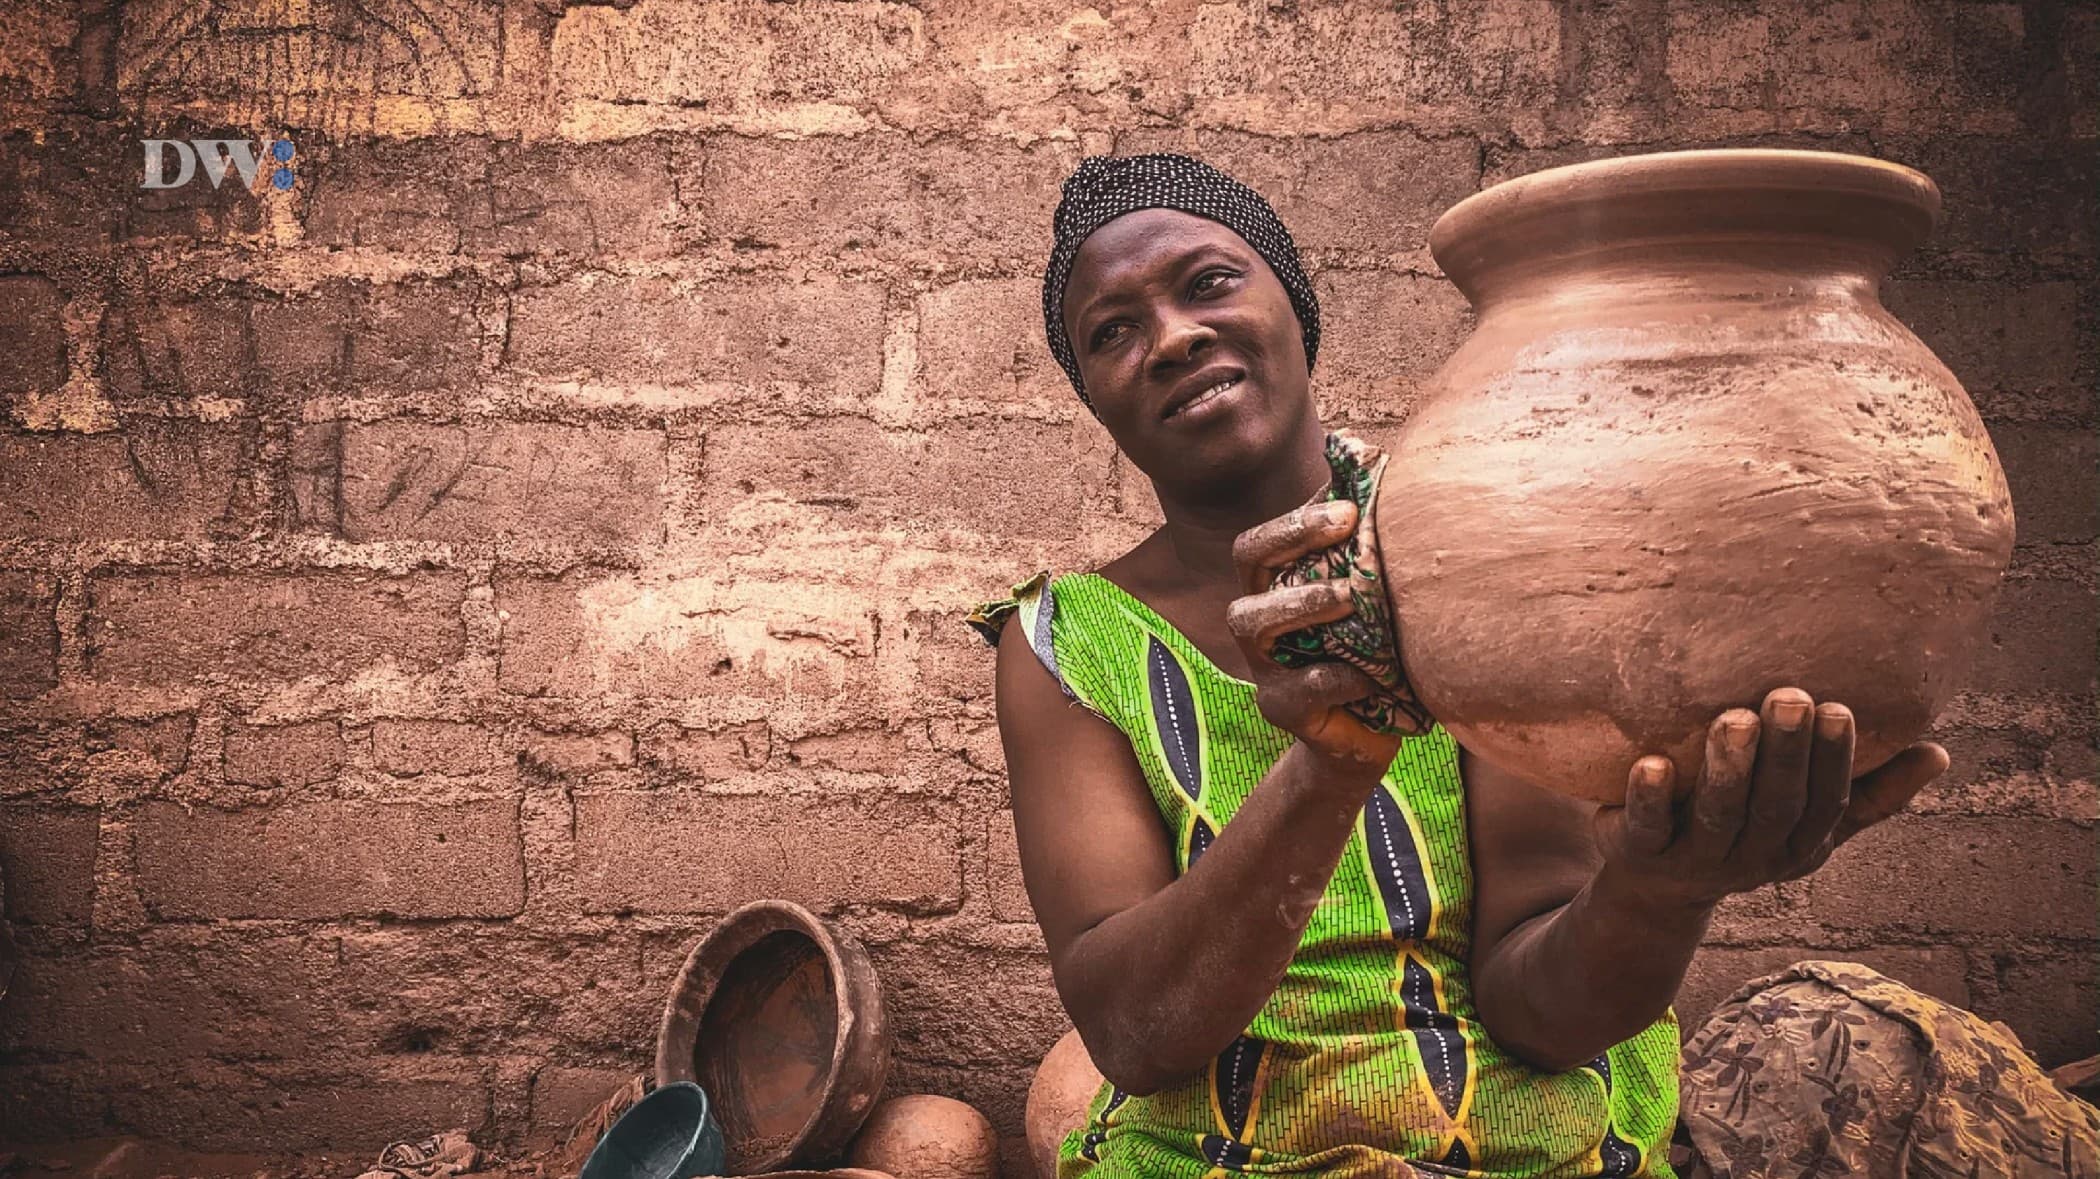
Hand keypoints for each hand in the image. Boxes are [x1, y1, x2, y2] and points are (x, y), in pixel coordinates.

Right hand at [1226, 500, 1401, 770]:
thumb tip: (1387, 480)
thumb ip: (1366, 553)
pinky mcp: (1283, 708)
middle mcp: (1259, 619)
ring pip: (1255, 621)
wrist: (1367, 735)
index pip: (1261, 540)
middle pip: (1247, 562)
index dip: (1296, 518)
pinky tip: (1373, 674)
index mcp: (1274, 587)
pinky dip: (1340, 676)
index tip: (1350, 506)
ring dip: (1302, 600)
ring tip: (1348, 596)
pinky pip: (1303, 688)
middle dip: (1292, 535)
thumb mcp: (1368, 602)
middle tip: (1348, 523)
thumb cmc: (1371, 654)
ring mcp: (1265, 664)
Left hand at [1592, 686, 1948, 910]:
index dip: (1834, 761)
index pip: (1826, 805)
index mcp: (1797, 845)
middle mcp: (1751, 857)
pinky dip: (1649, 796)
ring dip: (1729, 768)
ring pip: (1718, 816)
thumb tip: (1939, 754)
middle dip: (1785, 754)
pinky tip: (1651, 762)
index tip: (1838, 708)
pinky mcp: (1641, 854)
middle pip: (1775, 807)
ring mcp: (1695, 859)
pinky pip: (1647, 828)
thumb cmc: (1743, 829)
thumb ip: (1870, 792)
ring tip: (1734, 718)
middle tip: (1789, 698)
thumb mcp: (1808, 820)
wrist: (1655, 888)